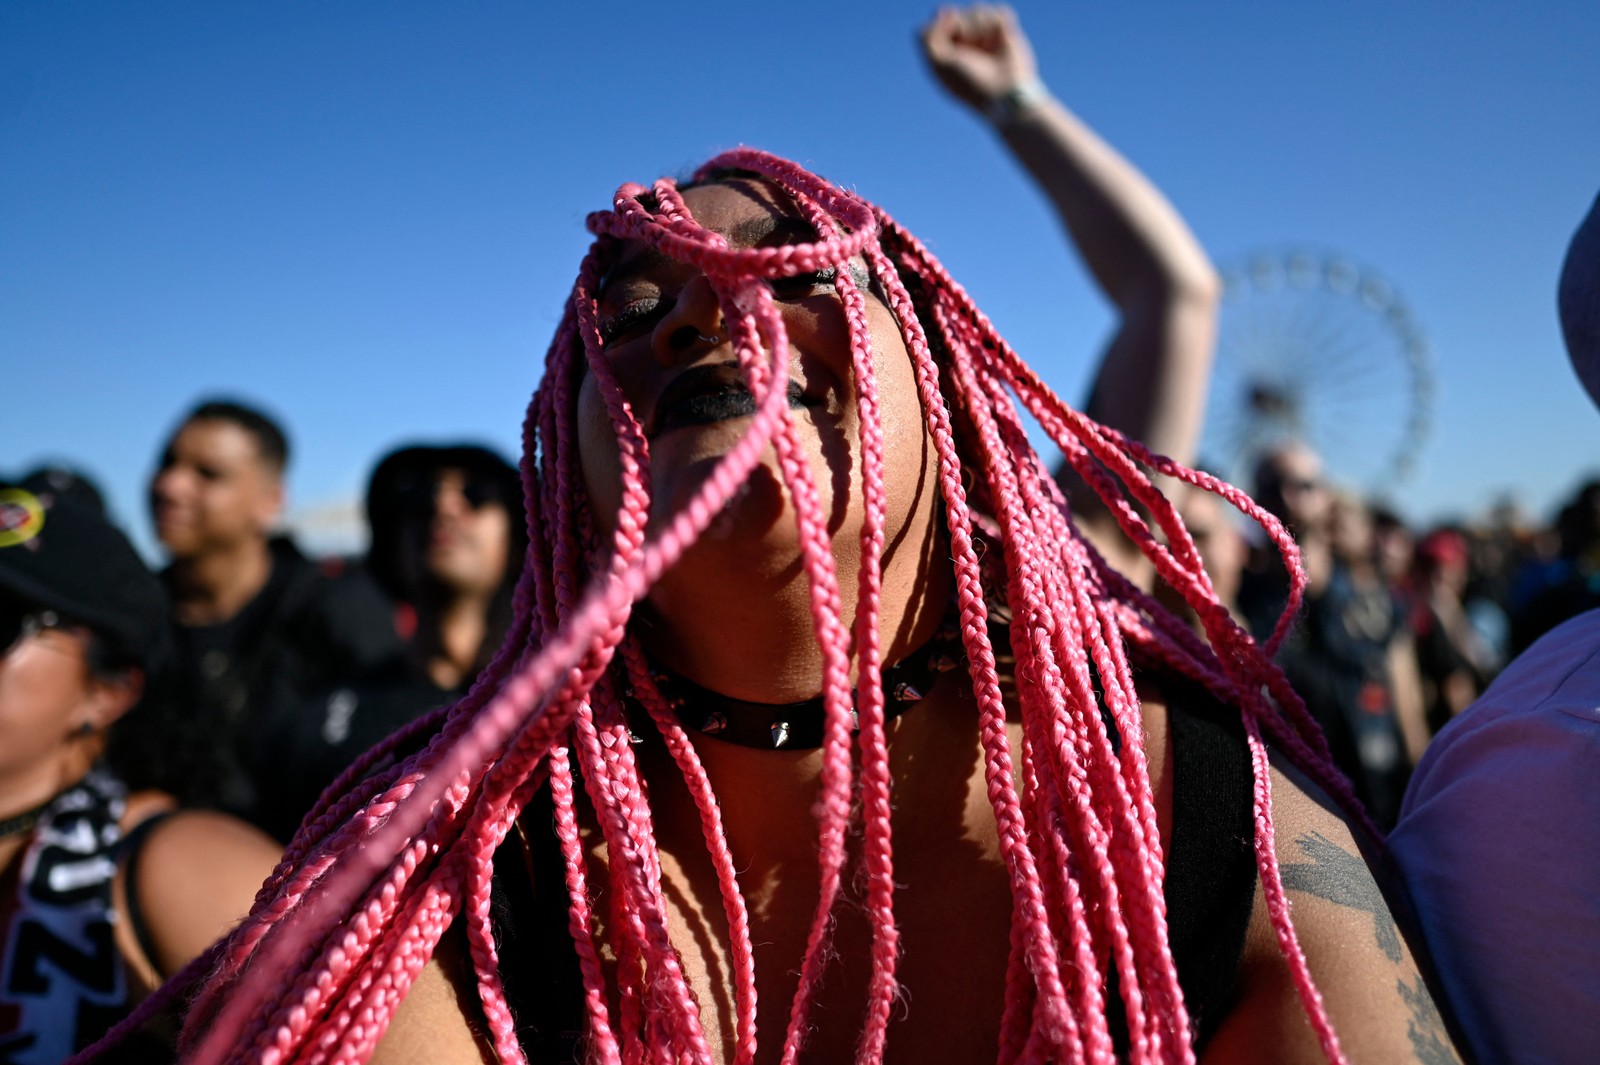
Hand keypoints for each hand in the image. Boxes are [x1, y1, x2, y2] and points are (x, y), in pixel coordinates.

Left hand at [919, 4, 1039, 113]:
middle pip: (955, 13)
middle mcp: (964, 44)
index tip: (948, 30)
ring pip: (976, 9)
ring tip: (988, 44)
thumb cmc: (969, 83)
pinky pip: (999, 11)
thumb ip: (927, 36)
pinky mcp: (1006, 33)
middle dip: (962, 25)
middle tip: (969, 45)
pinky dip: (998, 24)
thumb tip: (946, 11)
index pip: (936, 23)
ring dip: (980, 25)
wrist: (1004, 93)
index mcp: (947, 53)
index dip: (940, 23)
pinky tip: (1001, 38)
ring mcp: (986, 38)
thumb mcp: (938, 63)